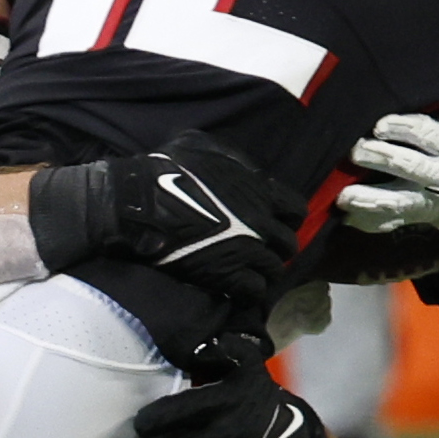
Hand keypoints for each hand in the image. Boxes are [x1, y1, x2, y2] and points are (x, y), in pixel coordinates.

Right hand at [29, 131, 304, 303]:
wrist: (142, 205)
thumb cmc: (168, 170)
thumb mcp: (203, 146)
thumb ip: (232, 158)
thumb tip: (245, 167)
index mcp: (260, 191)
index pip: (296, 210)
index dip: (286, 218)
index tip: (274, 222)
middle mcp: (261, 223)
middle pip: (288, 244)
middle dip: (277, 247)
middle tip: (261, 249)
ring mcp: (248, 252)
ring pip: (275, 270)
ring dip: (264, 271)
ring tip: (249, 271)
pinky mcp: (230, 276)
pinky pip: (255, 291)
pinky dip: (249, 291)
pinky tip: (236, 287)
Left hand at [337, 87, 438, 233]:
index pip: (431, 136)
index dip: (405, 129)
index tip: (379, 125)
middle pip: (413, 168)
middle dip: (384, 160)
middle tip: (357, 151)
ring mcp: (429, 200)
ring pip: (400, 201)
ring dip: (372, 199)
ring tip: (345, 196)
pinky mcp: (417, 216)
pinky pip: (394, 221)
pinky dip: (371, 221)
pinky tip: (349, 218)